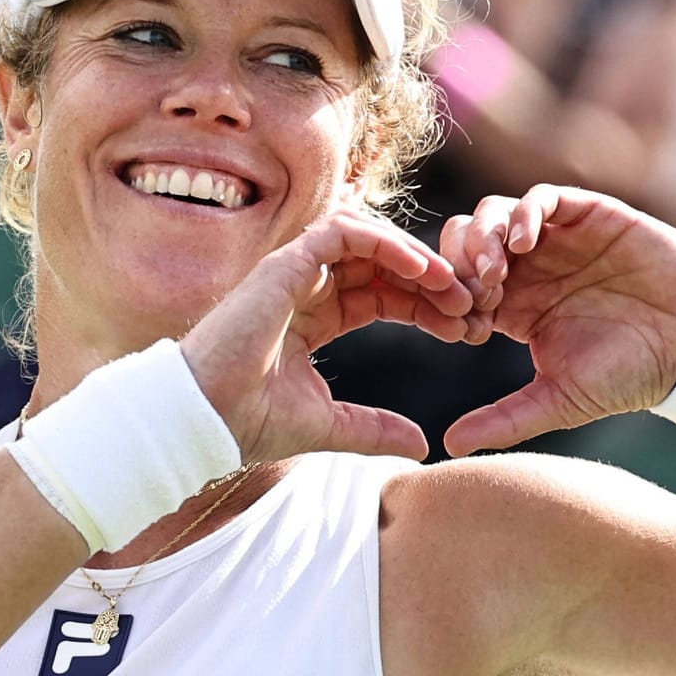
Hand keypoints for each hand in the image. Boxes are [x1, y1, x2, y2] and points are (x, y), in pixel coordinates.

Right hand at [181, 208, 477, 463]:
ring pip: (367, 240)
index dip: (425, 307)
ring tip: (451, 284)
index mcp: (316, 318)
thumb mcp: (330, 426)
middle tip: (472, 304)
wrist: (204, 420)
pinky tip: (419, 268)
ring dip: (414, 256)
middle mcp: (306, 288)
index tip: (464, 329)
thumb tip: (422, 444)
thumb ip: (374, 429)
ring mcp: (292, 272)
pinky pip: (342, 231)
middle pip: (382, 266)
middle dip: (431, 280)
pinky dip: (385, 241)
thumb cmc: (250, 422)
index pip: (382, 295)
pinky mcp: (282, 263)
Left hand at [441, 185, 675, 455]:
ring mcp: (559, 238)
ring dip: (484, 237)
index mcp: (515, 306)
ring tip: (496, 272)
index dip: (451, 302)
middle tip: (475, 296)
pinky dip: (524, 213)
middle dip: (459, 264)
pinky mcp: (590, 216)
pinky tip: (522, 245)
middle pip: (467, 241)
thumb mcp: (560, 400)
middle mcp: (531, 268)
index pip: (459, 285)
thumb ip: (505, 419)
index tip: (464, 330)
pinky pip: (542, 197)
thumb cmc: (629, 376)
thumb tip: (450, 446)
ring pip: (495, 213)